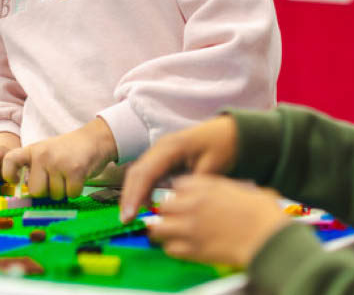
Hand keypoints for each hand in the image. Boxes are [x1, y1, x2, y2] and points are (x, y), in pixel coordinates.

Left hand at [1, 117, 117, 199]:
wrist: (95, 138)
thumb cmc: (69, 150)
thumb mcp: (47, 152)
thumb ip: (35, 169)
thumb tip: (26, 195)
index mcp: (33, 150)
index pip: (10, 160)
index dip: (9, 173)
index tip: (15, 180)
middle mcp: (43, 155)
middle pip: (36, 191)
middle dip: (48, 191)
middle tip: (58, 179)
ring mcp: (58, 162)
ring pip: (55, 195)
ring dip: (64, 191)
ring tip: (70, 175)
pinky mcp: (75, 170)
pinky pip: (71, 194)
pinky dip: (76, 191)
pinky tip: (79, 177)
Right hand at [120, 115, 237, 221]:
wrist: (228, 132)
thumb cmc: (222, 145)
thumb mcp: (213, 165)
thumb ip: (193, 186)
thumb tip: (176, 206)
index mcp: (171, 147)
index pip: (146, 172)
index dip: (135, 195)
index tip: (130, 216)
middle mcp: (160, 147)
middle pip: (136, 172)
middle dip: (128, 197)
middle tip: (126, 221)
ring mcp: (159, 151)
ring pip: (138, 174)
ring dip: (133, 195)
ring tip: (131, 218)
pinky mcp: (162, 158)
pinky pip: (146, 174)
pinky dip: (142, 190)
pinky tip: (145, 206)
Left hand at [148, 174, 290, 267]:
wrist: (268, 237)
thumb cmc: (262, 213)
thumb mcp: (240, 189)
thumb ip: (220, 189)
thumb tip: (218, 193)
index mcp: (205, 187)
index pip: (177, 186)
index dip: (180, 194)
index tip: (184, 200)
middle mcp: (193, 204)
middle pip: (165, 206)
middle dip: (169, 213)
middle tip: (176, 219)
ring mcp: (190, 228)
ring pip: (160, 228)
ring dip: (165, 231)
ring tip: (174, 235)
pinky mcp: (193, 250)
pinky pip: (170, 249)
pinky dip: (174, 249)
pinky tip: (184, 248)